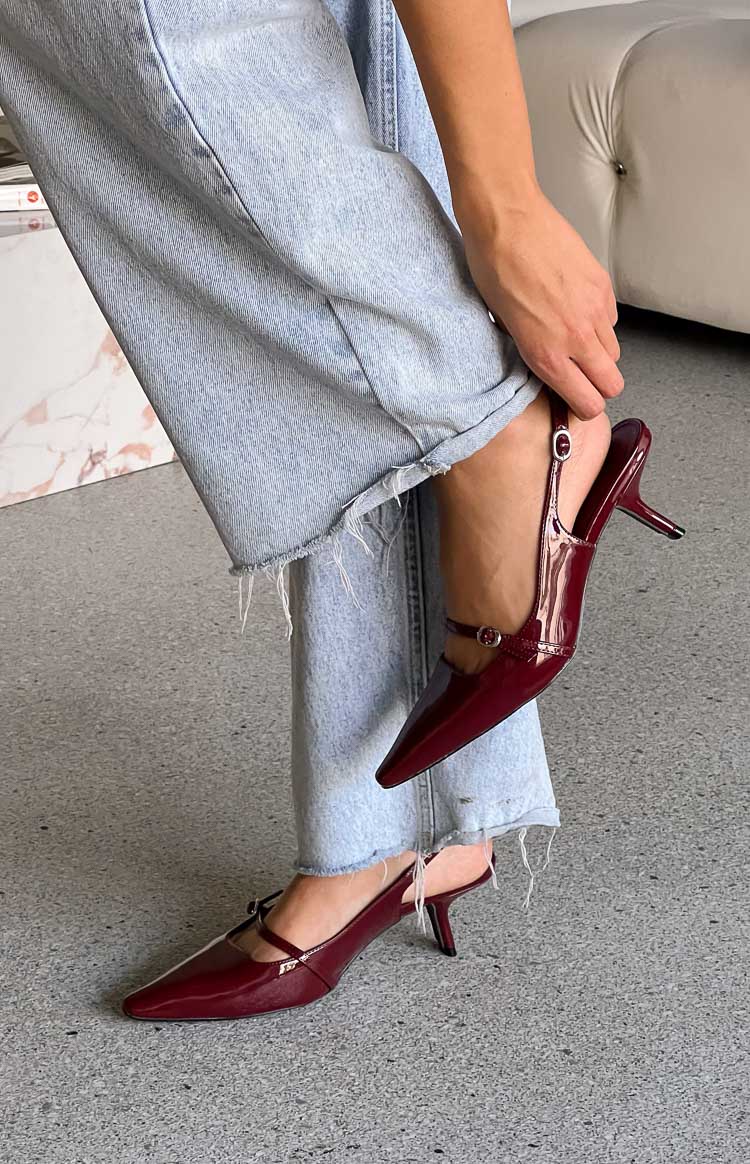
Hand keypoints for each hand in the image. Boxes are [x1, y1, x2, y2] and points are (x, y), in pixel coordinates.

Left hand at [459, 187, 622, 419]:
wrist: (506, 218)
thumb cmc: (492, 267)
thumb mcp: (501, 324)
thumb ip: (528, 350)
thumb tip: (544, 364)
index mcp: (545, 354)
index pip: (587, 403)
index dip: (582, 406)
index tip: (574, 401)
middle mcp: (575, 338)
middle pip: (612, 383)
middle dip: (599, 385)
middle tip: (582, 376)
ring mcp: (594, 311)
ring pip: (613, 352)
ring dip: (598, 353)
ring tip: (574, 338)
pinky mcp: (603, 286)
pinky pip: (611, 320)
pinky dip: (599, 322)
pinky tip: (576, 309)